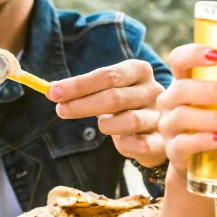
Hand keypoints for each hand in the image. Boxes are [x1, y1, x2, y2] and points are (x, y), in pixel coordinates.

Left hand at [49, 60, 166, 167]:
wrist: (155, 131)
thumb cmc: (124, 107)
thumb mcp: (108, 91)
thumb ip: (86, 90)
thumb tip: (53, 91)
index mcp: (140, 71)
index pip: (107, 75)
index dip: (78, 85)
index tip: (52, 93)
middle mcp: (154, 90)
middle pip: (115, 97)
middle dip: (82, 105)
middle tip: (60, 110)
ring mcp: (161, 116)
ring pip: (129, 121)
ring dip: (107, 125)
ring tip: (104, 125)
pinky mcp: (163, 140)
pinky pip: (140, 145)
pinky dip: (124, 145)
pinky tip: (122, 140)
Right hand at [158, 44, 216, 175]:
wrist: (203, 164)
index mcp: (185, 81)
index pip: (179, 59)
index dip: (193, 53)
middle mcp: (171, 101)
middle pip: (182, 89)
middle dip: (212, 90)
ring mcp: (169, 126)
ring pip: (183, 116)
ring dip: (212, 118)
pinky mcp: (173, 151)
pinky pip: (182, 145)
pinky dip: (203, 141)